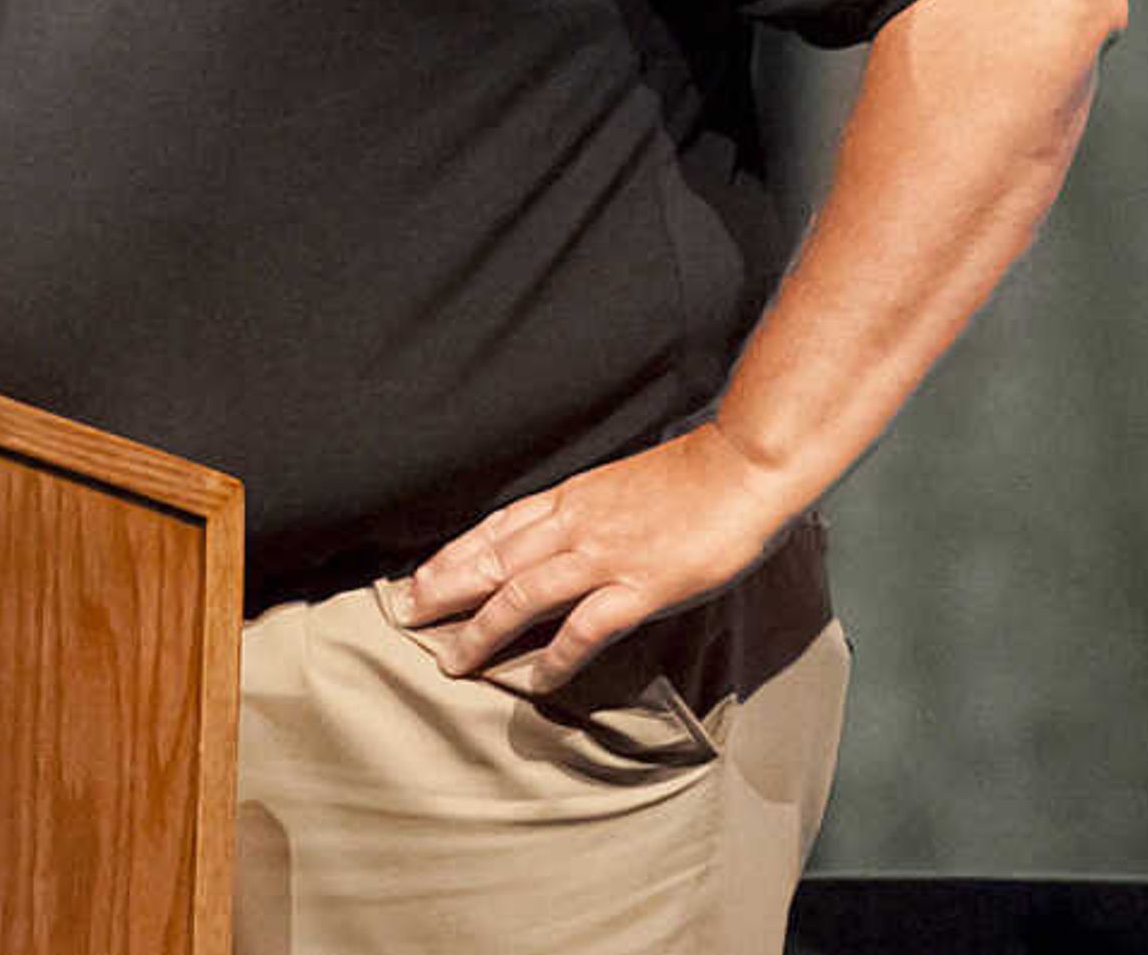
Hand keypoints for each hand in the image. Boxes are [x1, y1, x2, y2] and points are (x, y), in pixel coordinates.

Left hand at [391, 425, 798, 693]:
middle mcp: (575, 526)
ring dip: (482, 629)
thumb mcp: (619, 484)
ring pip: (523, 594)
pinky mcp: (643, 586)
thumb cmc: (691, 476)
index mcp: (569, 499)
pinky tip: (537, 680)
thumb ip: (586, 511)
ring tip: (452, 660)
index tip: (418, 579)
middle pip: (493, 560)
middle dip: (444, 590)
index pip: (493, 529)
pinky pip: (587, 627)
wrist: (742, 467)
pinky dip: (556, 654)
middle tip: (406, 617)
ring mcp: (606, 556)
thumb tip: (563, 536)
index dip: (451, 556)